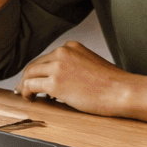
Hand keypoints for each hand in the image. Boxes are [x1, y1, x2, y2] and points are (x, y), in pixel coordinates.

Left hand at [17, 41, 138, 115]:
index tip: (34, 79)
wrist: (122, 91)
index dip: (38, 70)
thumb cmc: (111, 84)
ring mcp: (57, 66)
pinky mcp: (55, 83)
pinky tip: (31, 99)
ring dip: (25, 86)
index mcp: (71, 46)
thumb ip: (73, 66)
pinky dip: (27, 92)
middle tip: (24, 89)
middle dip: (28, 78)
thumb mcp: (90, 64)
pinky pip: (31, 86)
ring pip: (29, 74)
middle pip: (35, 64)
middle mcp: (62, 52)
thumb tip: (58, 81)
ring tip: (27, 96)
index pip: (46, 58)